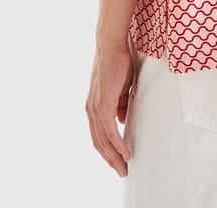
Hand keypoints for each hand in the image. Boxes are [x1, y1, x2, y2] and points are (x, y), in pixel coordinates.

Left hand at [85, 41, 133, 176]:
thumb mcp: (121, 88)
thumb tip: (123, 119)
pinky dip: (117, 145)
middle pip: (99, 142)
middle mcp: (91, 110)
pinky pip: (109, 131)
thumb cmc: (118, 62)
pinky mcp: (103, 105)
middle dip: (110, 159)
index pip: (99, 134)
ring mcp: (95, 108)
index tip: (118, 160)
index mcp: (94, 106)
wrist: (112, 45)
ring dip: (114, 156)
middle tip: (122, 170)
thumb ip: (121, 104)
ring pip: (103, 140)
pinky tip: (125, 153)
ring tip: (124, 167)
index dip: (108, 149)